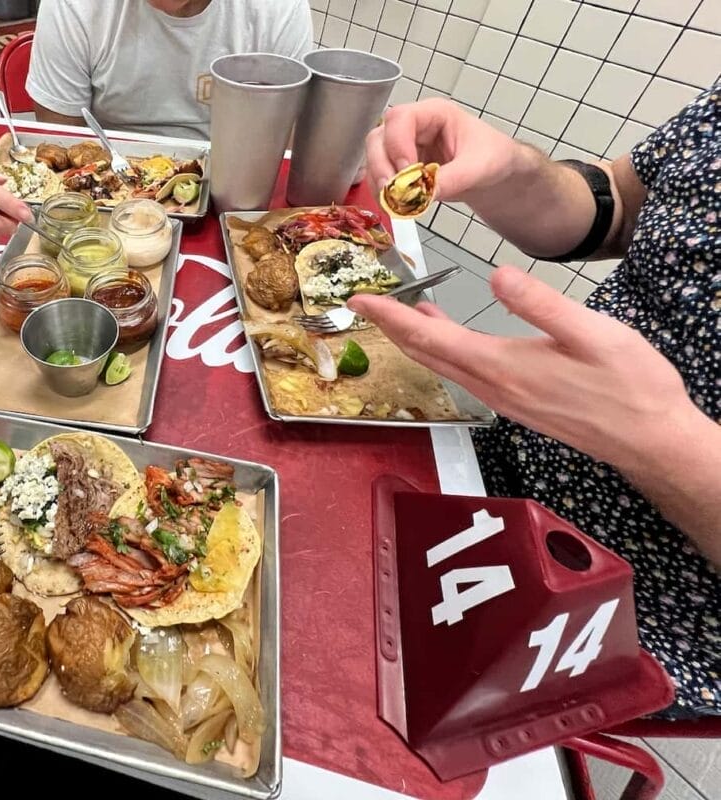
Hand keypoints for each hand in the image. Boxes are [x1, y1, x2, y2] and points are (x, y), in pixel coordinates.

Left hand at [346, 266, 701, 472]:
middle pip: (427, 354)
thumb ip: (540, 303)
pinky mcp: (518, 404)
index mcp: (503, 367)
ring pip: (445, 366)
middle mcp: (494, 388)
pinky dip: (446, 351)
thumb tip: (497, 277)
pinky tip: (453, 337)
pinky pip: (466, 374)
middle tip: (365, 305)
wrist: (651, 439)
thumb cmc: (629, 387)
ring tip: (403, 313)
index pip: (430, 338)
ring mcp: (505, 399)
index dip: (390, 317)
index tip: (359, 301)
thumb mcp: (591, 333)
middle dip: (392, 328)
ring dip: (418, 340)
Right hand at [365, 99, 527, 201]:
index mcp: (434, 114)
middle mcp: (414, 127)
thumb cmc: (492, 157)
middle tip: (391, 190)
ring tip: (394, 201)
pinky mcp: (400, 167)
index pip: (401, 118)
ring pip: (374, 156)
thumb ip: (453, 178)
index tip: (407, 171)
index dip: (397, 143)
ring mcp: (404, 146)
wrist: (493, 173)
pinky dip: (382, 192)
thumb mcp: (480, 166)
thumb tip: (425, 194)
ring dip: (378, 181)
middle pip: (379, 137)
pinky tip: (395, 204)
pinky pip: (380, 176)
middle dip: (381, 165)